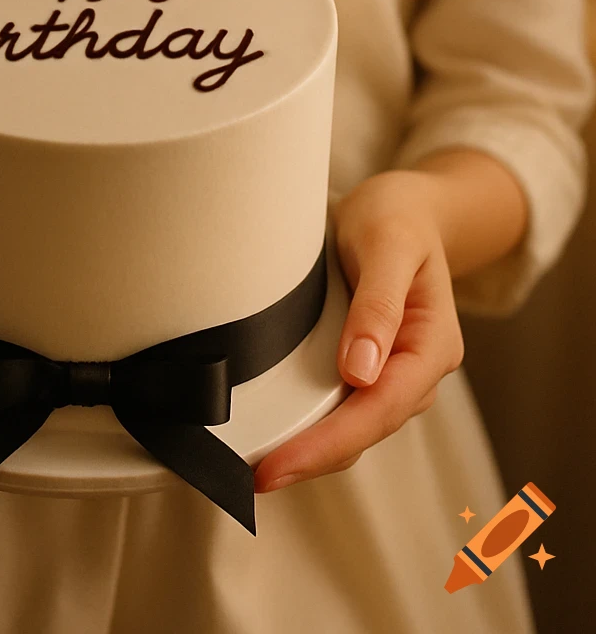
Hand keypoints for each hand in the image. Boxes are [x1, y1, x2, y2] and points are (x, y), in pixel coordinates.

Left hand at [252, 169, 465, 492]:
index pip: (378, 409)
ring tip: (259, 470)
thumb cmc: (398, 219)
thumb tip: (361, 372)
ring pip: (354, 428)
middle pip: (364, 430)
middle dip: (312, 459)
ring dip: (311, 452)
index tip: (279, 463)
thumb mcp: (388, 245)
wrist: (408, 207)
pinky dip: (313, 428)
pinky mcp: (371, 366)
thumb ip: (378, 304)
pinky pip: (344, 408)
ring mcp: (393, 371)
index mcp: (431, 345)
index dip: (327, 443)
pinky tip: (282, 438)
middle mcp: (416, 368)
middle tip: (254, 479)